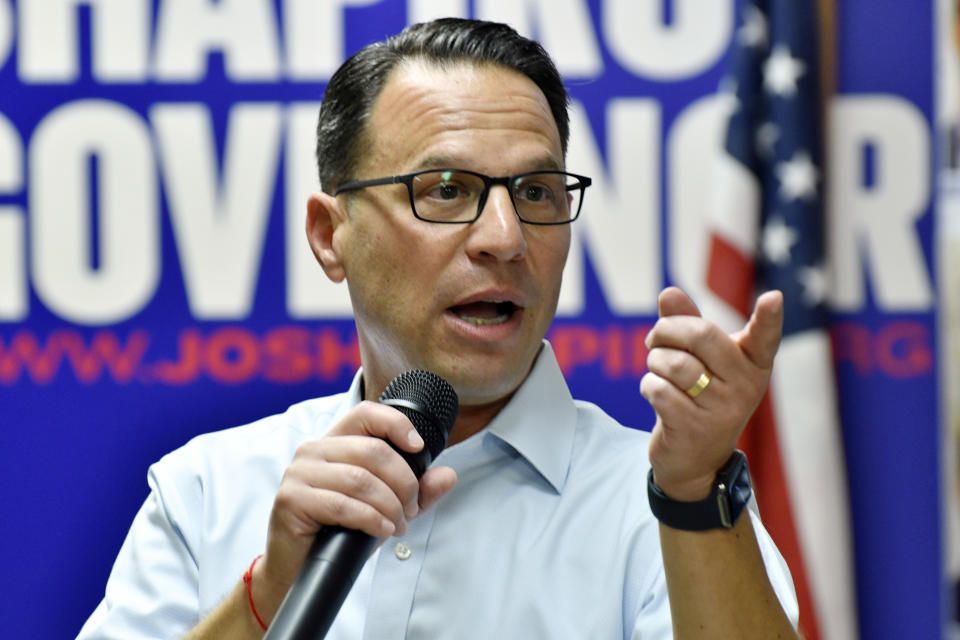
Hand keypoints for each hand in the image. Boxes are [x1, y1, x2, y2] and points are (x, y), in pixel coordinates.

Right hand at [253, 401, 457, 622]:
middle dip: (403, 483)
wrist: (300, 569)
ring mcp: (299, 473)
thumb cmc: (341, 532)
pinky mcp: (291, 499)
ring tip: (398, 525)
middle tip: (411, 509)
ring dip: (389, 505)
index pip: (366, 413)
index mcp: (335, 442)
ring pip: (360, 479)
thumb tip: (448, 475)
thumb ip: (418, 491)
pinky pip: (342, 505)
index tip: (419, 448)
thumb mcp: (387, 507)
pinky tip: (382, 530)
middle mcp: (313, 450)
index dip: (396, 425)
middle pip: (372, 451)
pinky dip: (371, 519)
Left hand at [641, 286, 782, 500]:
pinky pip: (658, 389)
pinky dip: (648, 386)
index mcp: (753, 363)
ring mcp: (722, 410)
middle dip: (666, 329)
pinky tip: (656, 394)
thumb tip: (668, 292)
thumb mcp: (700, 359)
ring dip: (654, 361)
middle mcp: (746, 386)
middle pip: (701, 335)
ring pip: (674, 363)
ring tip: (658, 370)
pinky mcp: (694, 429)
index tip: (773, 297)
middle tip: (654, 338)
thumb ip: (686, 322)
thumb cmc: (698, 395)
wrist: (695, 460)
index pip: (765, 337)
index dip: (769, 317)